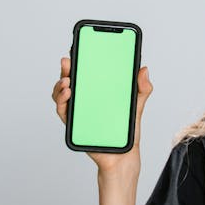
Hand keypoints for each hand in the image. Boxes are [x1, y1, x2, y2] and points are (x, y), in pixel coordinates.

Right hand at [51, 55, 153, 175]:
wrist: (123, 156)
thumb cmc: (127, 131)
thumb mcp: (137, 106)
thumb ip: (142, 88)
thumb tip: (144, 69)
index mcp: (99, 91)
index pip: (86, 72)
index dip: (80, 60)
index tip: (78, 48)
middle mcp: (86, 99)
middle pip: (71, 80)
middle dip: (67, 69)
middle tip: (68, 61)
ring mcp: (78, 111)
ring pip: (62, 94)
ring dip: (60, 85)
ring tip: (67, 81)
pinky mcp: (75, 125)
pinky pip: (63, 112)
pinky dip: (61, 102)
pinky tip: (68, 95)